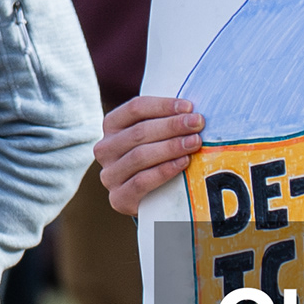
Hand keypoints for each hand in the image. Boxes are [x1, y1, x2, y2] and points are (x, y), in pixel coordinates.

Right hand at [96, 95, 206, 214]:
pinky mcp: (118, 198)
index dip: (163, 105)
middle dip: (172, 126)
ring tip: (195, 142)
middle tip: (197, 123)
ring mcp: (109, 175)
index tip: (189, 107)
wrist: (153, 198)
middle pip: (139, 132)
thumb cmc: (158, 157)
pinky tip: (183, 162)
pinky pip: (141, 182)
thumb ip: (166, 120)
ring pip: (139, 156)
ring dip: (171, 147)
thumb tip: (191, 110)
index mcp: (112, 126)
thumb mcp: (157, 135)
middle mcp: (105, 149)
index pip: (135, 109)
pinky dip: (165, 170)